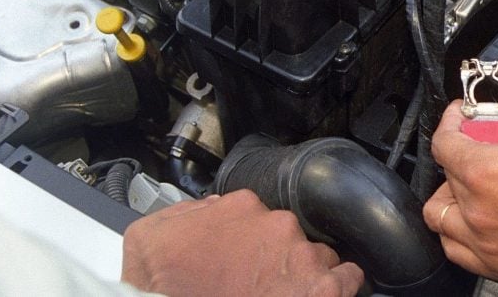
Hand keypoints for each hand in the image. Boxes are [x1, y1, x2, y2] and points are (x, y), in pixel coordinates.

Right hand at [121, 189, 363, 296]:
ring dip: (304, 273)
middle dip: (277, 257)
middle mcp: (276, 225)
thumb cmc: (164, 290)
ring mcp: (302, 256)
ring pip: (317, 256)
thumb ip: (184, 214)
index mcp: (239, 208)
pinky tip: (322, 293)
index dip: (249, 241)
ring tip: (285, 293)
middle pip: (289, 235)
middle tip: (258, 282)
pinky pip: (348, 278)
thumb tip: (208, 210)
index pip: (256, 215)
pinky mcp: (322, 289)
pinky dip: (340, 286)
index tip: (241, 258)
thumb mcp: (149, 239)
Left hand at [423, 76, 497, 290]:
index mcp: (488, 174)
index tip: (463, 117)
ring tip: (477, 186)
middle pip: (445, 177)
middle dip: (461, 156)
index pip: (445, 143)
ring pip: (442, 220)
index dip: (452, 123)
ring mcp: (488, 245)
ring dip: (452, 198)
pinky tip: (484, 221)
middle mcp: (480, 213)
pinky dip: (462, 235)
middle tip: (485, 147)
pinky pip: (460, 253)